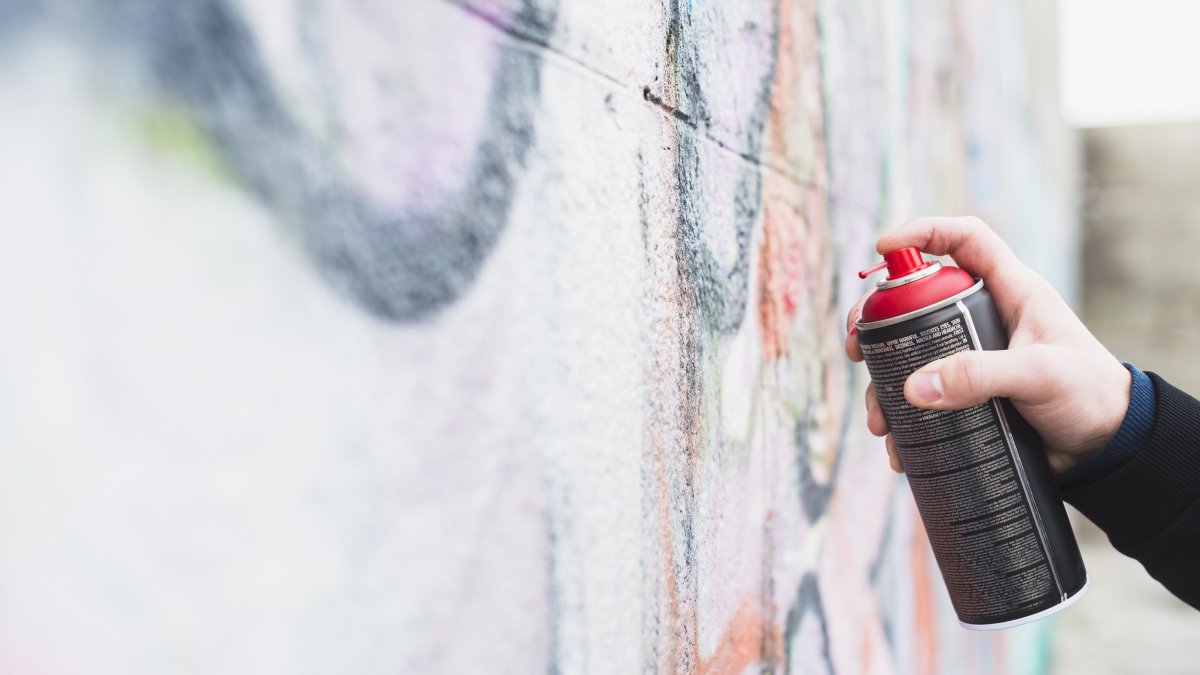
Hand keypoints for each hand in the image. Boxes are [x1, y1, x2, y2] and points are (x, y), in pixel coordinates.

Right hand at [845, 217, 1131, 474]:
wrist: (1107, 451)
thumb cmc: (1089, 395)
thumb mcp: (1038, 376)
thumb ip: (979, 375)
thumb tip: (914, 388)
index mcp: (1010, 291)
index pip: (965, 239)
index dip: (923, 232)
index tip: (883, 247)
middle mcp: (985, 318)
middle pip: (916, 299)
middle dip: (877, 319)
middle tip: (856, 344)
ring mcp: (974, 357)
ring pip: (911, 354)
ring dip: (883, 383)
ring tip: (879, 419)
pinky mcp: (968, 396)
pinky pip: (922, 399)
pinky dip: (902, 420)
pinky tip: (898, 445)